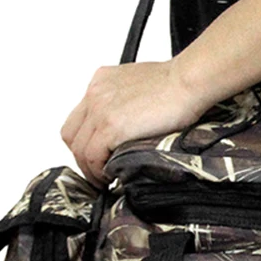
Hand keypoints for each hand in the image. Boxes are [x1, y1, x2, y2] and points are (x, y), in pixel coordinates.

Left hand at [60, 60, 206, 186]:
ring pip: (79, 149)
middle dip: (82, 157)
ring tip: (104, 179)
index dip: (84, 141)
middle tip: (97, 171)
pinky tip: (111, 175)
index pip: (78, 118)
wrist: (188, 82)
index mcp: (101, 81)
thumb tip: (128, 123)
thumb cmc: (176, 84)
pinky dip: (99, 170)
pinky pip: (92, 157)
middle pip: (72, 135)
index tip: (96, 154)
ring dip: (90, 168)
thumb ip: (126, 101)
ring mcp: (100, 110)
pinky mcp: (111, 126)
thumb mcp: (140, 84)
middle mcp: (95, 94)